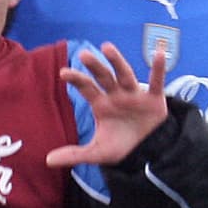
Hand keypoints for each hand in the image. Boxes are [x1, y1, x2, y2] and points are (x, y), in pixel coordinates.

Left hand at [46, 40, 167, 169]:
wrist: (146, 152)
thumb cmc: (120, 146)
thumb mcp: (97, 152)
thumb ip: (74, 154)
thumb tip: (47, 160)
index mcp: (101, 104)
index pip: (87, 88)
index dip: (76, 79)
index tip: (63, 73)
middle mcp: (116, 95)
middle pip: (104, 77)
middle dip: (95, 66)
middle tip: (83, 54)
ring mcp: (134, 94)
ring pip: (125, 74)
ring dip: (117, 61)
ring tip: (107, 47)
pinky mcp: (153, 99)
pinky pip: (156, 82)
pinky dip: (158, 69)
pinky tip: (159, 53)